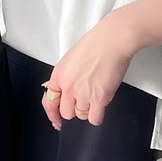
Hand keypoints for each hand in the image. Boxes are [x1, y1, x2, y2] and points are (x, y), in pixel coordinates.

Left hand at [41, 12, 136, 129]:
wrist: (113, 40)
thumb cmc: (97, 43)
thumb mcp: (72, 58)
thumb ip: (65, 76)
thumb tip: (62, 90)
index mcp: (59, 74)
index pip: (48, 101)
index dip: (52, 114)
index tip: (56, 120)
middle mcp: (68, 86)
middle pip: (66, 112)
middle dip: (76, 108)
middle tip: (86, 98)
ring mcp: (82, 93)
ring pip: (81, 115)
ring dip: (89, 108)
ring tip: (97, 92)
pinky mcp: (98, 98)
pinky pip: (95, 119)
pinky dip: (99, 115)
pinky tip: (102, 103)